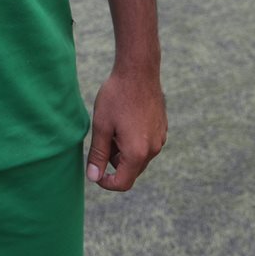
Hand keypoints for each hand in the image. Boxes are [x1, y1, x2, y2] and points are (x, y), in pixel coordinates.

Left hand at [86, 69, 167, 191]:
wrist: (138, 72)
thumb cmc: (116, 97)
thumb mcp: (101, 125)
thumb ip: (97, 154)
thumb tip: (93, 177)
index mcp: (137, 153)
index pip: (122, 183)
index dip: (105, 181)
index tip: (93, 170)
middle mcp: (153, 150)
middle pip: (130, 170)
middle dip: (113, 161)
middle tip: (101, 136)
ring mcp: (160, 140)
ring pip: (137, 157)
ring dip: (122, 150)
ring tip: (112, 125)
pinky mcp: (161, 130)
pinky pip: (145, 145)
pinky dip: (132, 141)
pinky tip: (124, 119)